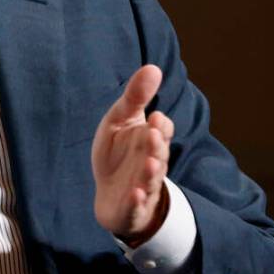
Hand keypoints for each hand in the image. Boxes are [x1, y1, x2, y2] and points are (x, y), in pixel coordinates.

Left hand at [91, 64, 173, 245]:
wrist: (110, 195)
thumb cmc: (118, 153)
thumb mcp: (121, 120)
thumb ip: (135, 97)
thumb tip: (153, 67)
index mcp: (151, 140)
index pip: (162, 131)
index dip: (161, 126)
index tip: (156, 117)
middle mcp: (151, 163)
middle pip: (159, 154)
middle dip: (157, 146)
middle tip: (154, 135)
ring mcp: (144, 186)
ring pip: (150, 180)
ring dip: (150, 172)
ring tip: (149, 163)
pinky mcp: (133, 207)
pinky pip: (136, 205)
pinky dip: (137, 201)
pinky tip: (135, 195)